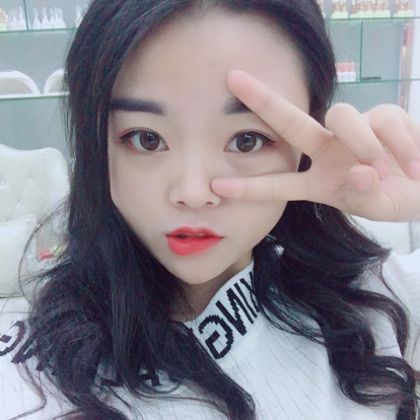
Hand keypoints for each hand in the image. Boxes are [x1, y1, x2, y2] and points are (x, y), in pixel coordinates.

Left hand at [211, 70, 419, 221]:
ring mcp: (352, 132)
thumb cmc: (394, 197)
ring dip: (363, 142)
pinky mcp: (382, 116)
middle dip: (263, 100)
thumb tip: (359, 171)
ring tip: (388, 168)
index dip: (249, 186)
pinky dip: (401, 144)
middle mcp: (327, 151)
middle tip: (233, 78)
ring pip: (342, 116)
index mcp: (317, 181)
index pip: (278, 184)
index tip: (217, 186)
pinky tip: (414, 163)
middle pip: (290, 123)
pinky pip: (384, 119)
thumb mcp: (375, 205)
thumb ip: (364, 195)